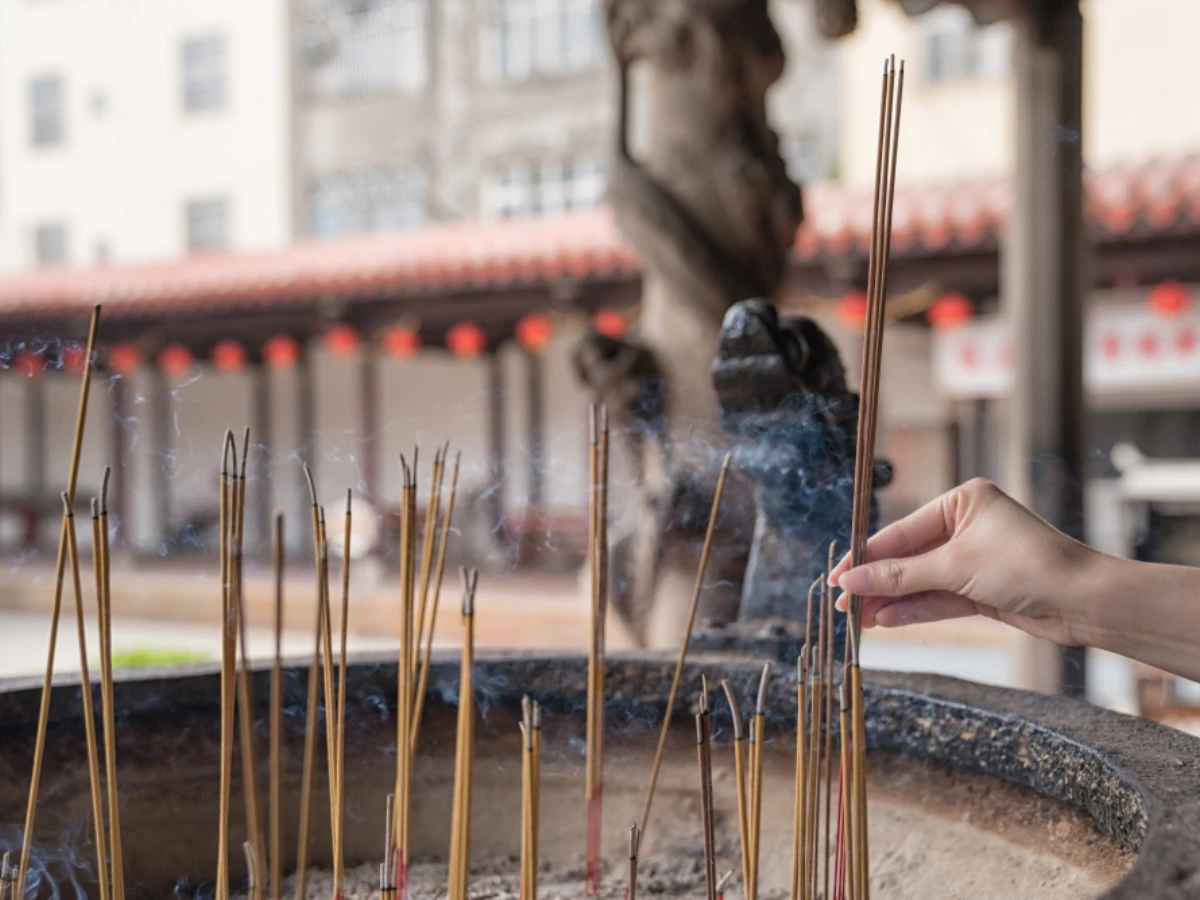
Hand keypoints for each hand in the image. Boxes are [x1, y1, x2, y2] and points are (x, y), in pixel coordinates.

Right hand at [829, 478, 1103, 645]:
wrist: (1084, 602)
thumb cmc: (1027, 566)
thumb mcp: (955, 567)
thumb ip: (900, 576)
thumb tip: (851, 581)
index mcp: (962, 502)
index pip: (901, 531)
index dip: (867, 557)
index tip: (838, 578)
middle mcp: (966, 526)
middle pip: (908, 557)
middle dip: (877, 582)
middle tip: (843, 604)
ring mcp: (974, 559)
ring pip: (921, 581)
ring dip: (892, 600)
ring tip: (859, 619)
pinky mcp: (982, 589)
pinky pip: (939, 598)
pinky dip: (914, 609)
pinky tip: (886, 620)